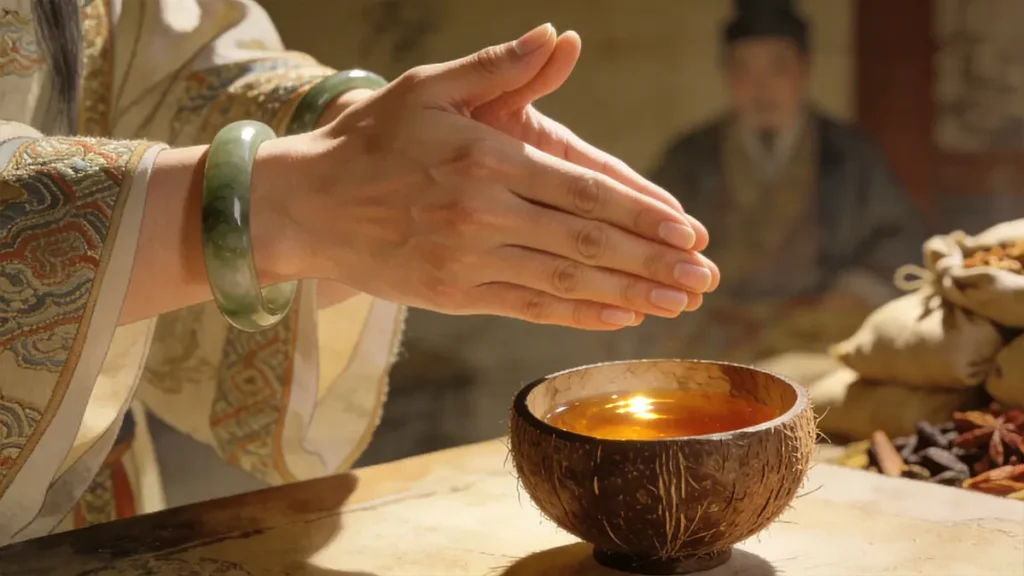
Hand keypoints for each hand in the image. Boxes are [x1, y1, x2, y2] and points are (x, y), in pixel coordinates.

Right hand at [279, 27, 718, 329]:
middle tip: (706, 276)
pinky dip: (579, 316)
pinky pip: (529, 308)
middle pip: (587, 242)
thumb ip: (498, 66)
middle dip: (653, 261)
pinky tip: (620, 318)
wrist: (307, 205)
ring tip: (680, 302)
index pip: (583, 189)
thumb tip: (561, 35)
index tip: (690, 229)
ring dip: (630, 294)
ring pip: (566, 282)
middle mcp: (482, 213)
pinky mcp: (455, 293)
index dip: (641, 212)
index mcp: (485, 157)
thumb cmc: (372, 139)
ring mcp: (468, 260)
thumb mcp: (428, 87)